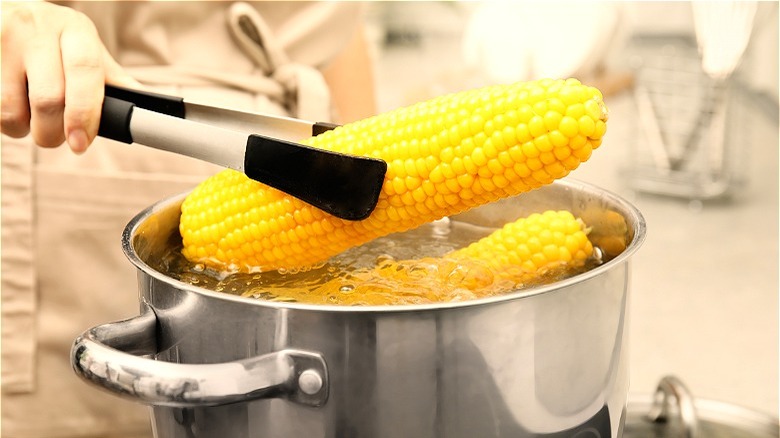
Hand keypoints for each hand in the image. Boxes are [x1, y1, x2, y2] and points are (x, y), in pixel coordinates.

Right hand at [1, 1, 139, 152]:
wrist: (4, 11)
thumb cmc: (51, 40)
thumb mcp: (83, 50)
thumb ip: (112, 82)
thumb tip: (151, 114)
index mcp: (75, 29)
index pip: (86, 75)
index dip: (85, 115)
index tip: (80, 144)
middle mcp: (37, 27)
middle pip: (49, 100)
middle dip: (52, 133)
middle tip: (55, 139)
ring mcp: (2, 38)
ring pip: (12, 110)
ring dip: (22, 130)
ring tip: (28, 120)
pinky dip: (2, 121)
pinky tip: (10, 107)